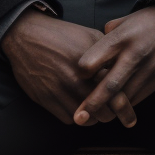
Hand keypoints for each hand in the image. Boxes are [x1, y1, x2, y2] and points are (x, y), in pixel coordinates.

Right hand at [1, 9, 137, 126]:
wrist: (27, 36)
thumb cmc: (61, 35)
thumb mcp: (89, 36)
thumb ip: (108, 54)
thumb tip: (123, 69)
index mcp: (91, 64)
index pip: (115, 92)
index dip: (124, 105)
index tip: (128, 111)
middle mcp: (76, 80)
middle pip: (103, 111)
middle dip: (111, 114)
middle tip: (112, 111)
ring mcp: (60, 91)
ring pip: (86, 119)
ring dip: (94, 118)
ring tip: (97, 111)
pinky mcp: (46, 99)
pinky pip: (68, 118)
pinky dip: (76, 117)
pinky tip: (79, 108)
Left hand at [73, 7, 154, 126]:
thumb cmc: (147, 20)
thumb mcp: (123, 21)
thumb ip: (106, 38)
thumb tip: (94, 53)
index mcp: (120, 38)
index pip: (94, 59)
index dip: (83, 70)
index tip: (78, 76)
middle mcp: (133, 55)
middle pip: (110, 85)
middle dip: (93, 104)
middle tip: (79, 118)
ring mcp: (148, 69)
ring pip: (126, 98)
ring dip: (110, 110)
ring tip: (95, 118)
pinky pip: (139, 97)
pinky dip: (127, 106)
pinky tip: (118, 110)